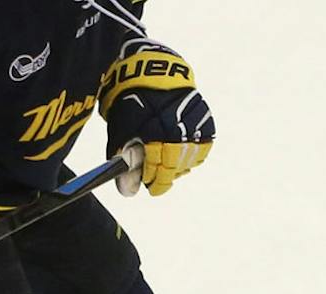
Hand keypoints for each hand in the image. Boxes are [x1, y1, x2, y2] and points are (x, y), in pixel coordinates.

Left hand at [99, 40, 214, 195]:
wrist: (151, 70)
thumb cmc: (132, 100)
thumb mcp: (120, 128)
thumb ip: (123, 159)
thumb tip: (128, 191)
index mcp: (155, 133)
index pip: (158, 171)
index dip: (154, 183)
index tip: (150, 187)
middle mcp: (177, 130)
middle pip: (174, 168)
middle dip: (164, 177)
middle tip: (157, 179)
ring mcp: (193, 124)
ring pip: (190, 159)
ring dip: (179, 166)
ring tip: (168, 163)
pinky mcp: (205, 119)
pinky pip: (203, 146)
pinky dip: (193, 153)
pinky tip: (182, 151)